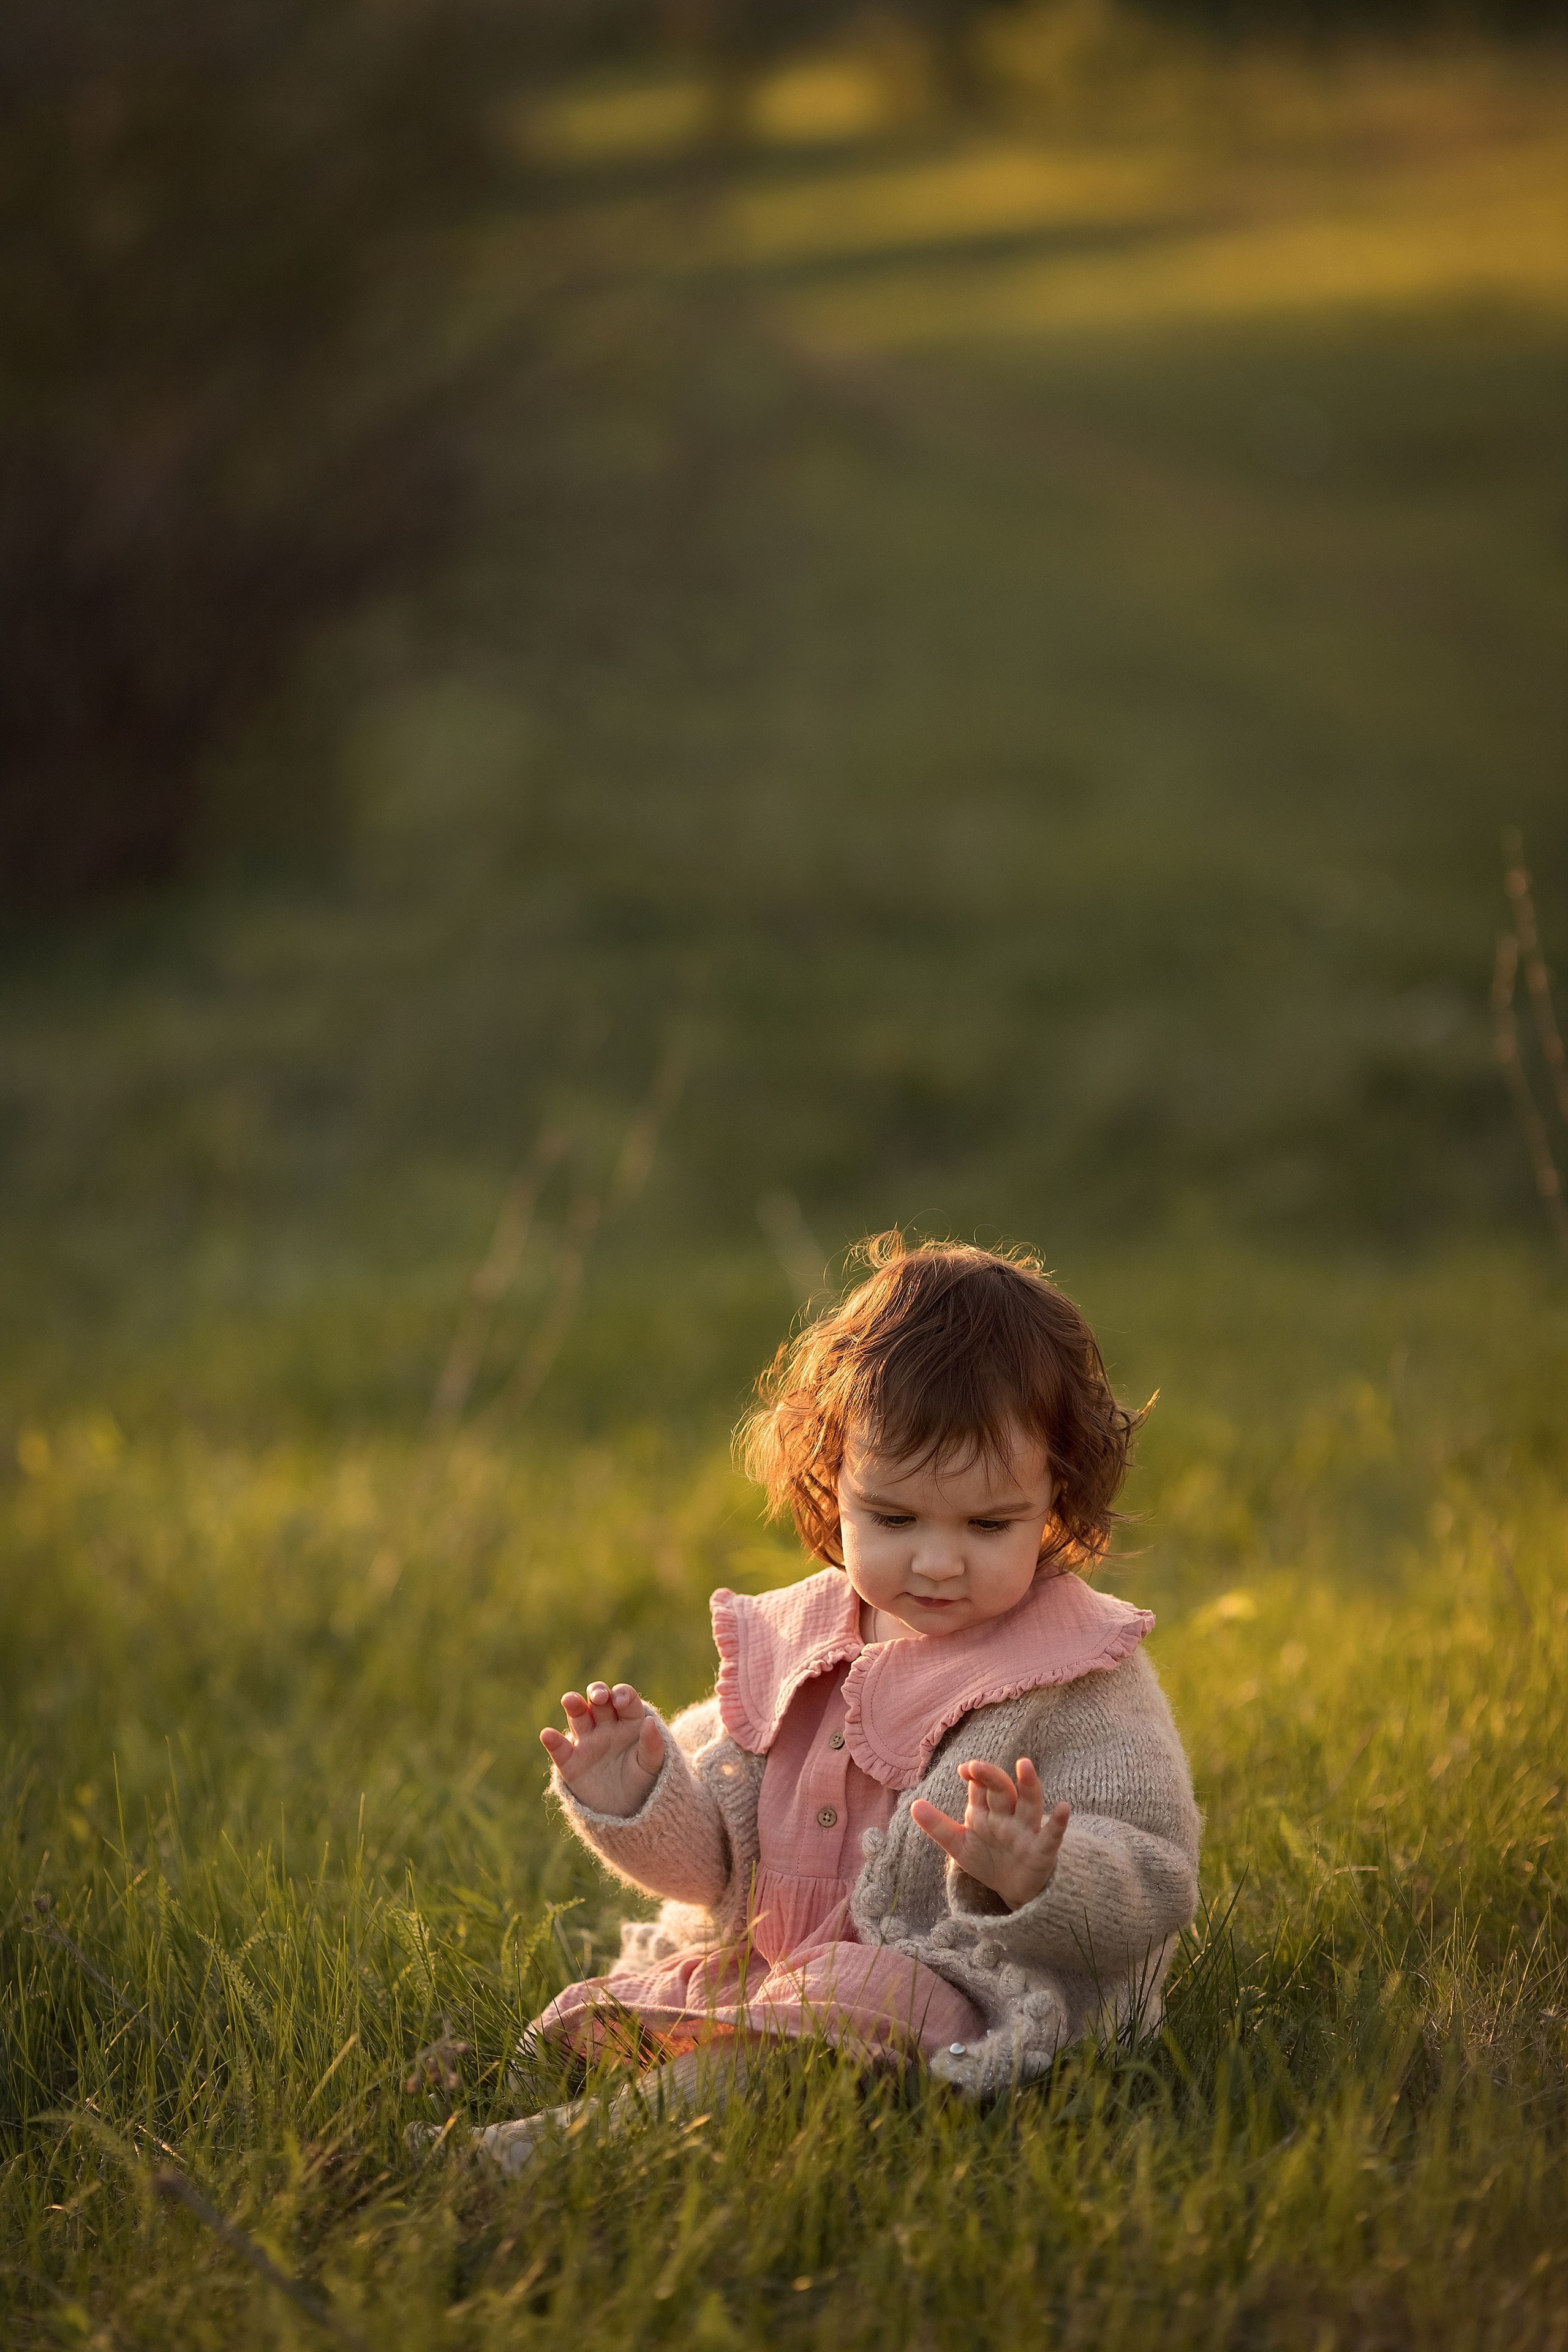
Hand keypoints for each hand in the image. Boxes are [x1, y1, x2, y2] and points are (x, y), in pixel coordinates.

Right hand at [540, 1681, 663, 1819]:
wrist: (628, 1811)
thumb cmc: (644, 1781)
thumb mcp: (653, 1765)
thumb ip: (653, 1744)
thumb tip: (650, 1722)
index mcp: (629, 1721)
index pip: (624, 1698)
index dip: (622, 1694)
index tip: (621, 1701)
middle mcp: (606, 1726)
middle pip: (598, 1701)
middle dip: (597, 1692)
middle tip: (598, 1697)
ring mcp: (587, 1742)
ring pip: (578, 1716)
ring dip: (573, 1705)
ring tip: (569, 1699)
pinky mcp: (571, 1762)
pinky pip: (559, 1748)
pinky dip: (552, 1741)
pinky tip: (547, 1734)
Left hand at [910, 1758, 1069, 1911]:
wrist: (1013, 1891)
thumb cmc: (988, 1860)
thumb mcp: (959, 1845)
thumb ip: (938, 1826)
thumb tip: (913, 1805)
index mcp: (987, 1812)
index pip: (980, 1788)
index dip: (974, 1776)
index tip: (965, 1769)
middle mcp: (1007, 1816)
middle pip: (1002, 1790)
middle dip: (990, 1776)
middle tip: (976, 1767)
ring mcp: (1026, 1831)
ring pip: (1029, 1803)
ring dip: (1028, 1784)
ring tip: (1025, 1765)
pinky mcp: (1042, 1851)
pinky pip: (1052, 1834)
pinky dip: (1058, 1822)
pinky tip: (1063, 1808)